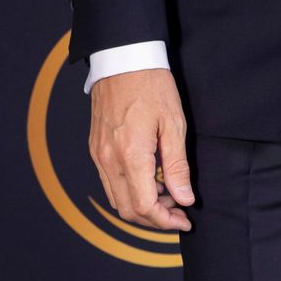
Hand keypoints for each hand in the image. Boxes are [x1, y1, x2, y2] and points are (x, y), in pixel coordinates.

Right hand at [89, 65, 194, 232]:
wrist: (122, 60)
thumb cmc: (152, 86)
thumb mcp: (174, 125)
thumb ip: (178, 166)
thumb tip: (184, 199)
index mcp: (131, 155)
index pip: (146, 206)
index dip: (166, 221)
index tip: (184, 220)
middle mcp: (108, 160)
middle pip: (128, 210)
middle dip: (155, 219)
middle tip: (179, 211)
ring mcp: (98, 155)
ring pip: (116, 200)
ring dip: (141, 207)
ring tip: (167, 196)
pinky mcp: (95, 149)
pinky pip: (109, 183)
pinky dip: (129, 191)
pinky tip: (149, 181)